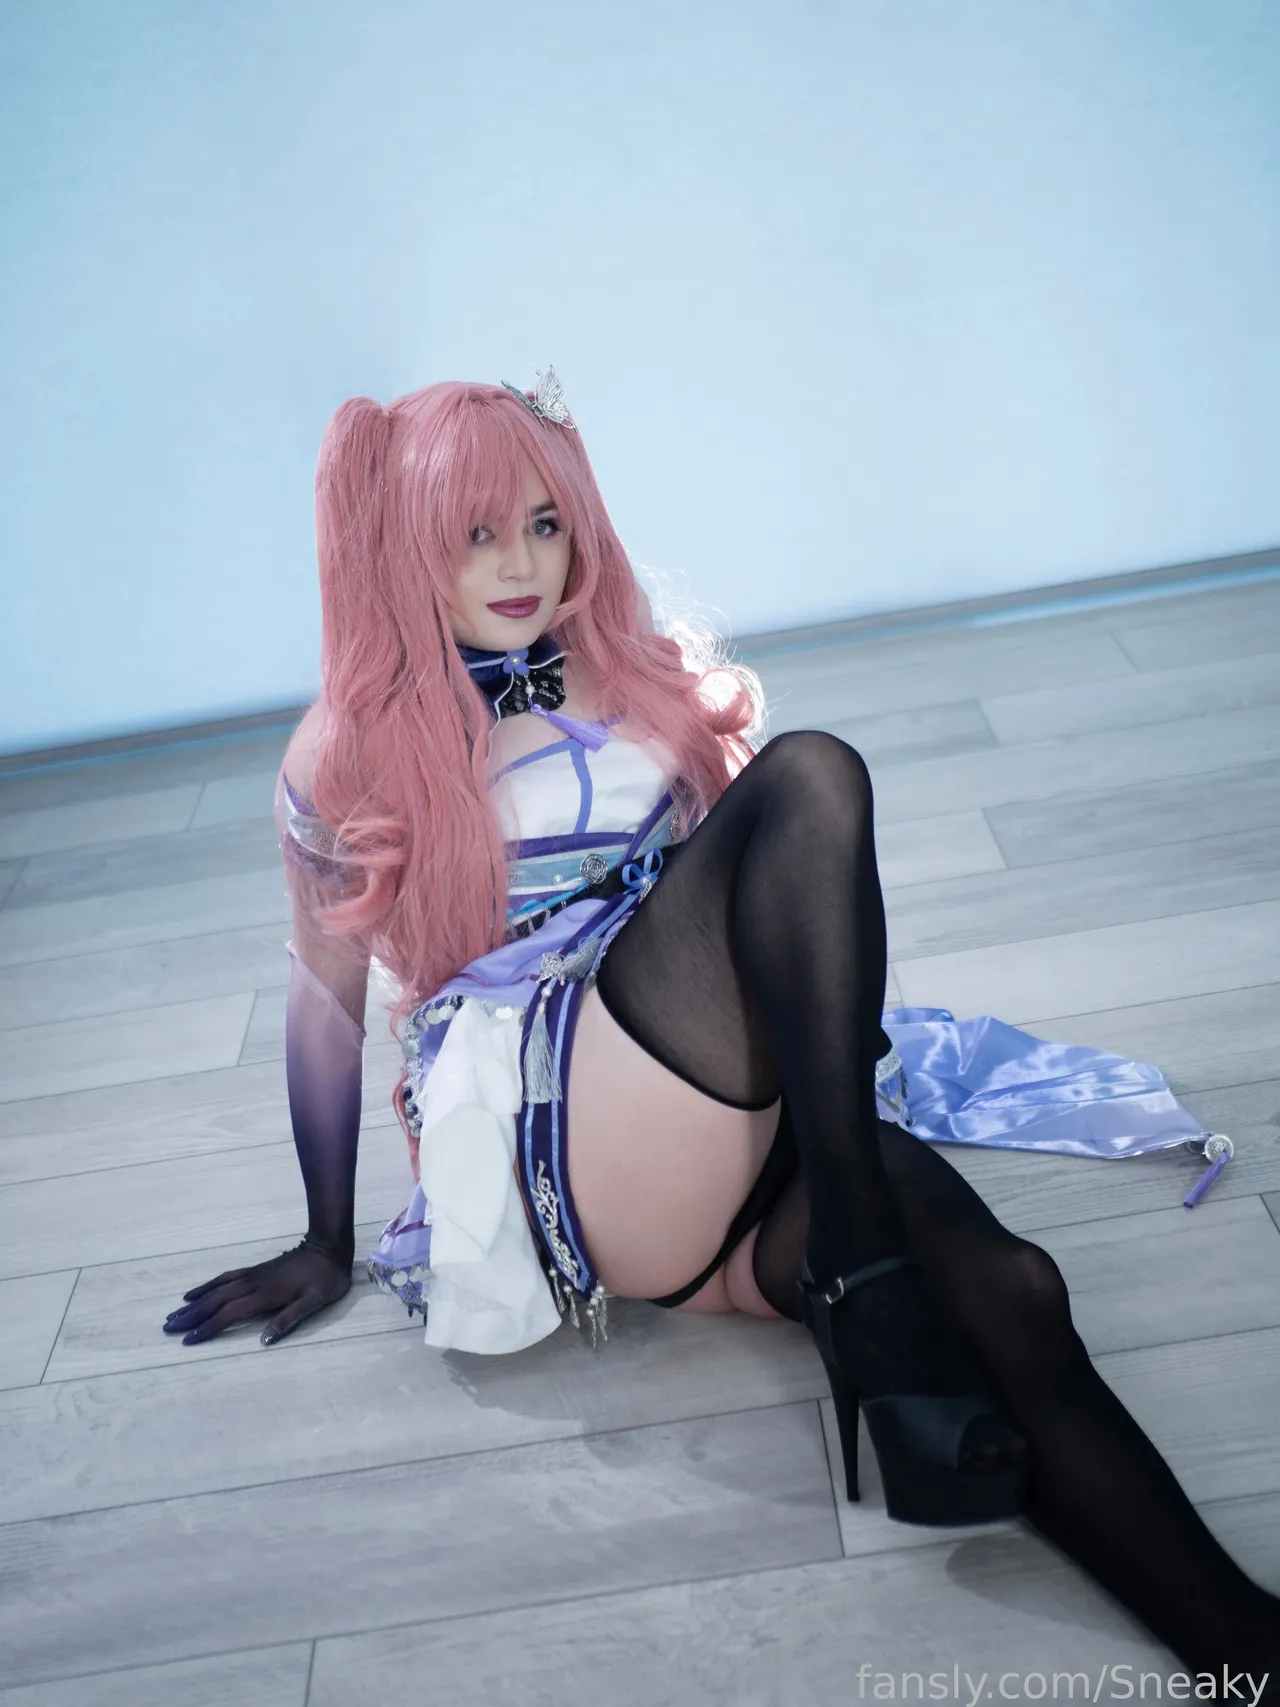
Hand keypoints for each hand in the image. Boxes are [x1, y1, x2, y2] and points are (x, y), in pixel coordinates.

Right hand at [162, 1239, 352, 1346]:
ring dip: (194, 1302)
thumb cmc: (325, 1279)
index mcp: (265, 1295)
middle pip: (215, 1301)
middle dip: (190, 1316)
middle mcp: (252, 1285)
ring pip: (215, 1289)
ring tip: (173, 1314)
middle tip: (167, 1328)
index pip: (229, 1314)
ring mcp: (251, 1276)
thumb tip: (263, 1340)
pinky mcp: (254, 1271)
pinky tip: (194, 1293)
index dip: (208, 1328)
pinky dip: (206, 1286)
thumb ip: (289, 1319)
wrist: (328, 1247)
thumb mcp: (315, 1301)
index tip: (188, 1340)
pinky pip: (223, 1278)